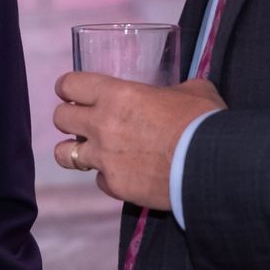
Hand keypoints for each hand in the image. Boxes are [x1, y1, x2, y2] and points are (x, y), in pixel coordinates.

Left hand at [51, 74, 224, 206]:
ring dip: (75, 152)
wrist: (210, 165)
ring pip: (64, 154)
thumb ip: (176, 89)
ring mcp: (104, 158)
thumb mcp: (194, 90)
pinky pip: (99, 180)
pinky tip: (123, 173)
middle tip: (82, 121)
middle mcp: (101, 125)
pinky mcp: (115, 185)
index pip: (69, 84)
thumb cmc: (203, 121)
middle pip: (59, 118)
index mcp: (116, 94)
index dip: (67, 87)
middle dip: (68, 118)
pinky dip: (107, 177)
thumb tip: (180, 91)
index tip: (70, 91)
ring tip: (89, 152)